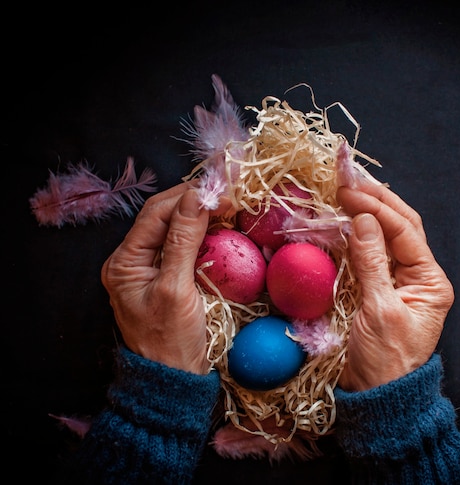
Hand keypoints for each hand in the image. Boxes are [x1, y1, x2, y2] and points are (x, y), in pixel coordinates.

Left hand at [101, 182, 230, 373]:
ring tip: (227, 207)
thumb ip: (183, 241)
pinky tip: (220, 229)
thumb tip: (196, 198)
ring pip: (174, 230)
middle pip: (162, 218)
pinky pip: (183, 247)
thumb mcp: (177, 289)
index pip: (155, 214)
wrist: (174, 380)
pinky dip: (202, 236)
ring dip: (200, 217)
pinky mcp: (167, 278)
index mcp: (124, 262)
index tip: (219, 188)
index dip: (186, 196)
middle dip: (193, 203)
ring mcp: (149, 269)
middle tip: (227, 194)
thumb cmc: (171, 341)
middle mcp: (131, 261)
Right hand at [336, 181, 453, 390]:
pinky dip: (353, 235)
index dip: (377, 207)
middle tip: (347, 179)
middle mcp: (418, 275)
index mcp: (430, 280)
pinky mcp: (377, 287)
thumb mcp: (379, 310)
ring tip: (344, 190)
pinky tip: (340, 220)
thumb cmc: (385, 360)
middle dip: (375, 200)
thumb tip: (364, 219)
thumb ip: (371, 263)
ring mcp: (397, 280)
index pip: (406, 231)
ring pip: (384, 236)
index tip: (348, 190)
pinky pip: (367, 253)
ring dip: (365, 213)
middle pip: (399, 226)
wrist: (376, 397)